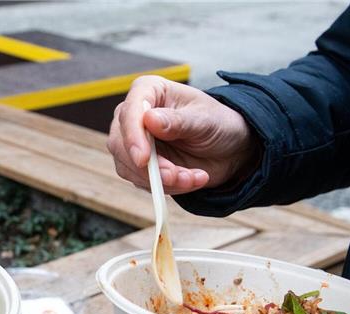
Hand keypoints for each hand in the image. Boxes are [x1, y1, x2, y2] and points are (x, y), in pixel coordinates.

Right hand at [107, 75, 259, 193]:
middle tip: (176, 176)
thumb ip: (177, 121)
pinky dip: (167, 187)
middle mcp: (135, 116)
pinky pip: (142, 182)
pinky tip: (190, 179)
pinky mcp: (138, 166)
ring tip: (192, 178)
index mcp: (149, 91)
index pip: (129, 111)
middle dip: (148, 167)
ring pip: (129, 167)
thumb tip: (149, 119)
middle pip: (120, 143)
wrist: (228, 149)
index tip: (144, 159)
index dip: (133, 136)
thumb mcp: (204, 120)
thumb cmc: (217, 124)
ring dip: (162, 180)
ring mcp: (134, 142)